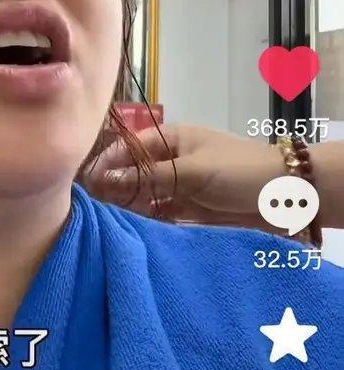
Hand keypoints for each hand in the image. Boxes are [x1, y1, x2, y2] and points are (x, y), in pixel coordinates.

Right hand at [84, 123, 285, 230]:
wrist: (285, 197)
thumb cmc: (238, 171)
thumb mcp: (190, 171)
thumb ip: (147, 177)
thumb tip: (103, 179)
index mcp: (171, 139)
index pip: (128, 148)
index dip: (106, 162)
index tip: (84, 182)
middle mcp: (170, 160)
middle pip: (131, 173)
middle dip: (112, 187)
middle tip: (90, 207)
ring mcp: (177, 186)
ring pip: (142, 196)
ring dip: (126, 207)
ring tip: (105, 221)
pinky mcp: (186, 210)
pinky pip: (157, 215)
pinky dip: (144, 221)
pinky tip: (128, 229)